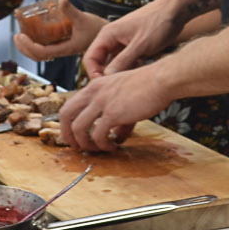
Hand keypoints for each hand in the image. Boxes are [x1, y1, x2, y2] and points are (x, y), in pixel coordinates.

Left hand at [14, 10, 106, 61]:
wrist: (107, 35)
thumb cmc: (96, 28)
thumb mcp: (83, 18)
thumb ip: (71, 9)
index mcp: (66, 49)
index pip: (42, 53)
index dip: (28, 46)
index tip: (20, 36)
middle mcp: (62, 52)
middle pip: (38, 57)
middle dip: (24, 48)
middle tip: (16, 36)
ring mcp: (61, 50)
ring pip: (40, 55)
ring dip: (28, 48)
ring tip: (20, 37)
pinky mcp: (62, 46)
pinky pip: (45, 49)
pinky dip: (35, 45)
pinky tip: (31, 36)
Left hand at [58, 66, 174, 150]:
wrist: (162, 79)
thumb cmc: (150, 85)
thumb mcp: (124, 94)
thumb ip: (117, 115)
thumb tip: (117, 137)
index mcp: (95, 85)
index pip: (70, 104)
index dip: (68, 123)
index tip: (75, 136)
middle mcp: (94, 92)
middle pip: (66, 115)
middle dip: (67, 134)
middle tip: (76, 147)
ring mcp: (102, 102)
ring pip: (78, 128)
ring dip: (85, 143)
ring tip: (97, 150)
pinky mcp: (112, 113)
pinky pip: (98, 135)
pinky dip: (103, 145)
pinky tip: (112, 147)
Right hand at [82, 0, 181, 77]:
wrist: (175, 11)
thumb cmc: (157, 23)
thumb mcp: (140, 45)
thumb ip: (122, 61)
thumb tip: (106, 78)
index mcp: (108, 35)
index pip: (90, 58)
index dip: (94, 73)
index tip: (104, 86)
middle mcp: (112, 38)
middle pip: (100, 62)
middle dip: (107, 75)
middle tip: (118, 88)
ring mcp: (122, 42)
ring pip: (114, 63)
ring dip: (120, 72)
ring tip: (129, 81)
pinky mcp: (133, 46)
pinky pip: (125, 61)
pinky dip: (130, 68)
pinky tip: (139, 73)